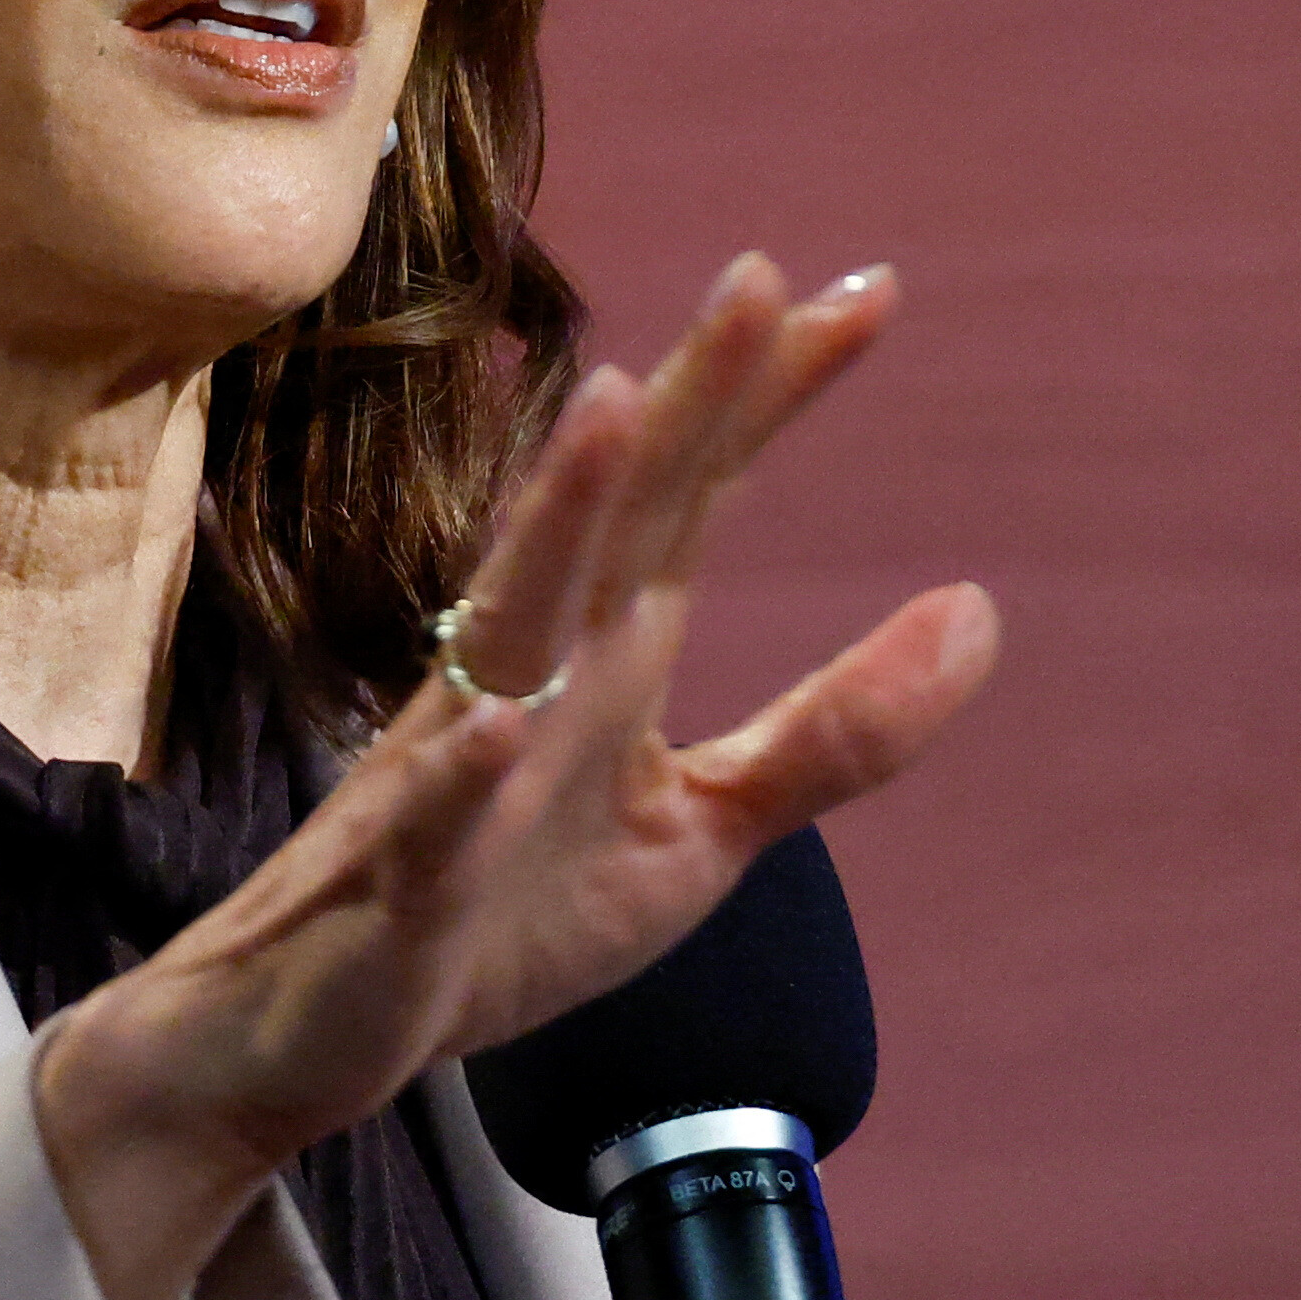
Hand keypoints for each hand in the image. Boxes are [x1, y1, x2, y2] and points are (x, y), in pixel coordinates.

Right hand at [24, 255, 998, 1299]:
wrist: (321, 1025)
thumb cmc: (510, 909)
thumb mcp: (708, 827)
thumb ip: (834, 731)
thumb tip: (979, 607)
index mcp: (608, 652)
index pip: (701, 495)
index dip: (774, 397)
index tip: (871, 290)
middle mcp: (530, 674)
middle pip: (616, 514)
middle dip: (683, 400)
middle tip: (760, 274)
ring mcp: (460, 769)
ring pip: (508, 621)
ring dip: (558, 518)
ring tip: (614, 409)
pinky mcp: (407, 884)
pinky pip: (432, 823)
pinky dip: (458, 774)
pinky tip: (491, 725)